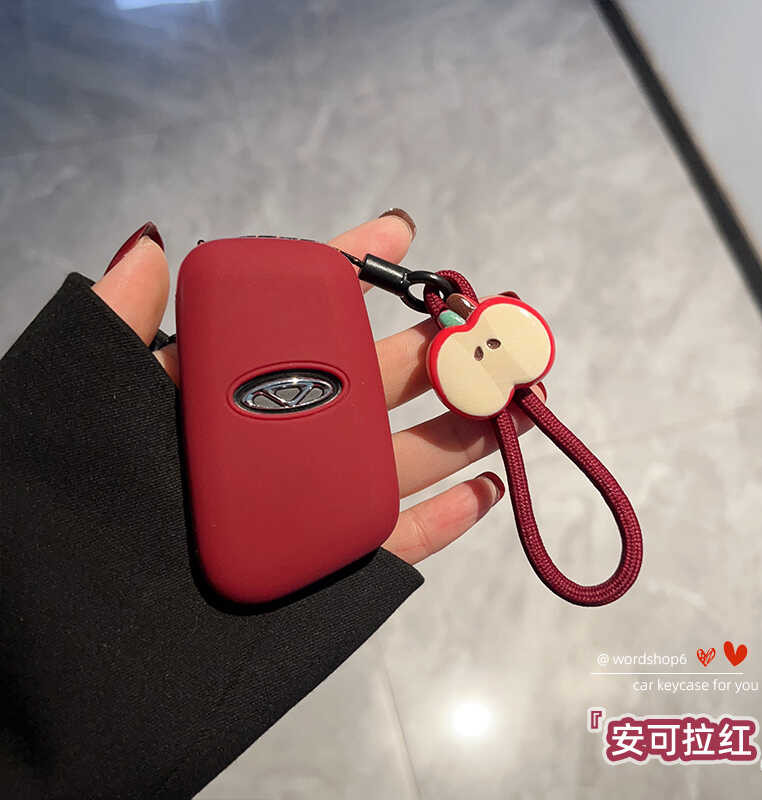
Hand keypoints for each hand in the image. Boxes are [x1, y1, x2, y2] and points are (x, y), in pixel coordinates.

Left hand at [93, 215, 542, 564]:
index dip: (356, 269)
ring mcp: (315, 497)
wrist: (89, 607)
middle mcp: (290, 433)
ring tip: (515, 398)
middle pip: (380, 382)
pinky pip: (400, 538)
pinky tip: (490, 488)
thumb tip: (152, 242)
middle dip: (443, 349)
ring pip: (407, 453)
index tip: (402, 234)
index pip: (306, 314)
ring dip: (466, 425)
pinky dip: (450, 517)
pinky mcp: (332, 563)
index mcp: (244, 386)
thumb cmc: (89, 490)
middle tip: (495, 324)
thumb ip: (121, 319)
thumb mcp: (97, 390)